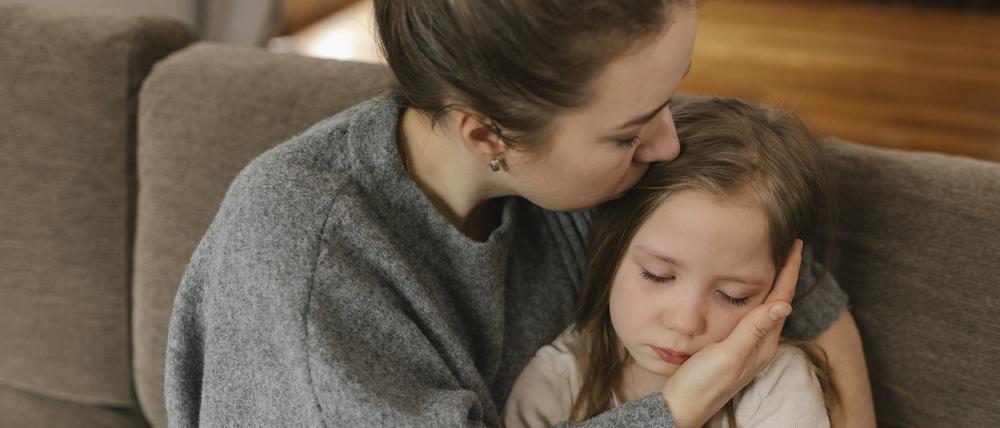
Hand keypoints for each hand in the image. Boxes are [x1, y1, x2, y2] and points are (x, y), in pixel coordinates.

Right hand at [661, 240, 802, 427]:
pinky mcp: (734, 350)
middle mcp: (760, 345)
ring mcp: (748, 348)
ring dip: (771, 284)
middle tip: (788, 247)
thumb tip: (785, 303)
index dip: (789, 271)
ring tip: (773, 262)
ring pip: (765, 308)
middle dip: (784, 274)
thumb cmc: (701, 383)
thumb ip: (754, 330)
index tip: (796, 245)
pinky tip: (747, 293)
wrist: (682, 407)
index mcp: (762, 343)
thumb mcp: (728, 355)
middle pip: (778, 301)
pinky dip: (753, 298)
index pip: (781, 298)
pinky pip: (751, 318)